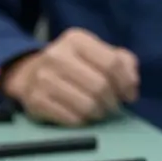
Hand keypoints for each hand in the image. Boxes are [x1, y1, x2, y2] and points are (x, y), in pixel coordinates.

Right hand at [0, 28, 138, 125]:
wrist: (30, 73)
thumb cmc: (74, 63)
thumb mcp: (97, 52)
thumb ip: (122, 62)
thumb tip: (131, 85)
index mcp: (76, 39)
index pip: (112, 63)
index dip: (126, 83)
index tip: (130, 94)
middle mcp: (57, 55)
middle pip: (100, 86)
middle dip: (113, 101)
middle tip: (114, 106)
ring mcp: (44, 79)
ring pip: (87, 105)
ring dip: (100, 113)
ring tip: (99, 110)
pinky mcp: (36, 101)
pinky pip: (72, 119)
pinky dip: (84, 121)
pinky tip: (83, 115)